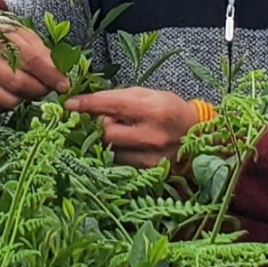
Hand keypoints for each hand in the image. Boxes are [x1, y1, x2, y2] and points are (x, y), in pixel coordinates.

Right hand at [0, 19, 79, 111]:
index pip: (30, 60)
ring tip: (30, 86)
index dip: (50, 75)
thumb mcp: (24, 35)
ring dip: (27, 97)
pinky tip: (13, 89)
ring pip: (10, 100)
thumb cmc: (2, 35)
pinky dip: (12, 101)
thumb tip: (59, 75)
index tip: (64, 85)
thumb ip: (42, 53)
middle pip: (19, 84)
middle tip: (49, 87)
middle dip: (40, 89)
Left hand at [77, 85, 210, 166]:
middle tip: (106, 119)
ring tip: (118, 132)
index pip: (112, 105)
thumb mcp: (149, 94)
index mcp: (153, 109)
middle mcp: (151, 135)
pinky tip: (123, 146)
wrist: (198, 135)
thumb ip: (120, 98)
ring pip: (110, 151)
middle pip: (106, 132)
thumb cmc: (170, 109)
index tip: (69, 104)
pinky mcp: (148, 172)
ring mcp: (150, 157)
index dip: (88, 104)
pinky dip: (115, 154)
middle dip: (99, 124)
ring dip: (106, 141)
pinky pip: (119, 164)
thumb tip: (89, 103)